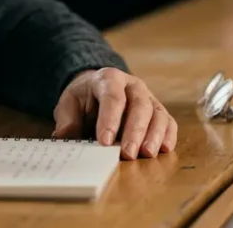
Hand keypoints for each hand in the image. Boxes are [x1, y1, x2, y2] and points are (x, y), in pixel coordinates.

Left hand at [53, 68, 177, 159]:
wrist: (97, 89)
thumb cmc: (84, 99)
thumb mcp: (69, 103)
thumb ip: (67, 119)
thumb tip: (64, 136)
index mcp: (109, 78)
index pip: (112, 97)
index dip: (109, 120)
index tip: (104, 142)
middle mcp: (133, 85)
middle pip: (139, 105)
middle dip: (134, 131)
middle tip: (127, 154)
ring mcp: (148, 97)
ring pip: (157, 113)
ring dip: (154, 135)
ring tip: (146, 154)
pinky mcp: (158, 111)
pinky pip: (168, 121)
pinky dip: (168, 136)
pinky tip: (164, 150)